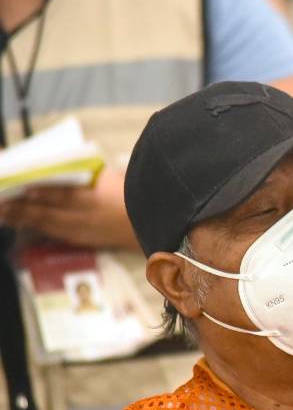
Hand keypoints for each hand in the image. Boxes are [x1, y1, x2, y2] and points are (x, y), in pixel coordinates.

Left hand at [0, 168, 138, 249]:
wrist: (159, 224)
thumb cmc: (140, 195)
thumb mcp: (116, 178)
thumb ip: (92, 175)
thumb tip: (67, 169)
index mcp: (96, 197)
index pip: (61, 194)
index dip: (39, 192)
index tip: (20, 187)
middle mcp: (87, 217)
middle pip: (46, 212)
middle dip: (19, 208)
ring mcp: (85, 231)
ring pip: (47, 225)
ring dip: (22, 219)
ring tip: (3, 214)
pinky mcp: (86, 240)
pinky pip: (56, 235)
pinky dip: (38, 229)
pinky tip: (26, 225)